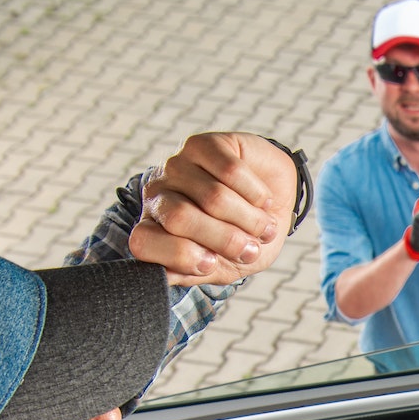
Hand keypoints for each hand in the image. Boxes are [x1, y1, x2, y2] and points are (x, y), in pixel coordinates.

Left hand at [131, 132, 297, 284]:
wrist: (275, 202)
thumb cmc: (245, 237)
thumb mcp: (224, 266)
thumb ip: (195, 273)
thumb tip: (168, 274)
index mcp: (154, 227)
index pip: (143, 243)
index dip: (182, 258)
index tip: (213, 264)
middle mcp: (158, 193)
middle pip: (180, 218)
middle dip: (225, 240)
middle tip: (250, 248)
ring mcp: (178, 165)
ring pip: (214, 197)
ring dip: (251, 220)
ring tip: (264, 227)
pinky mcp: (203, 144)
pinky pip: (231, 172)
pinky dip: (257, 195)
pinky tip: (262, 200)